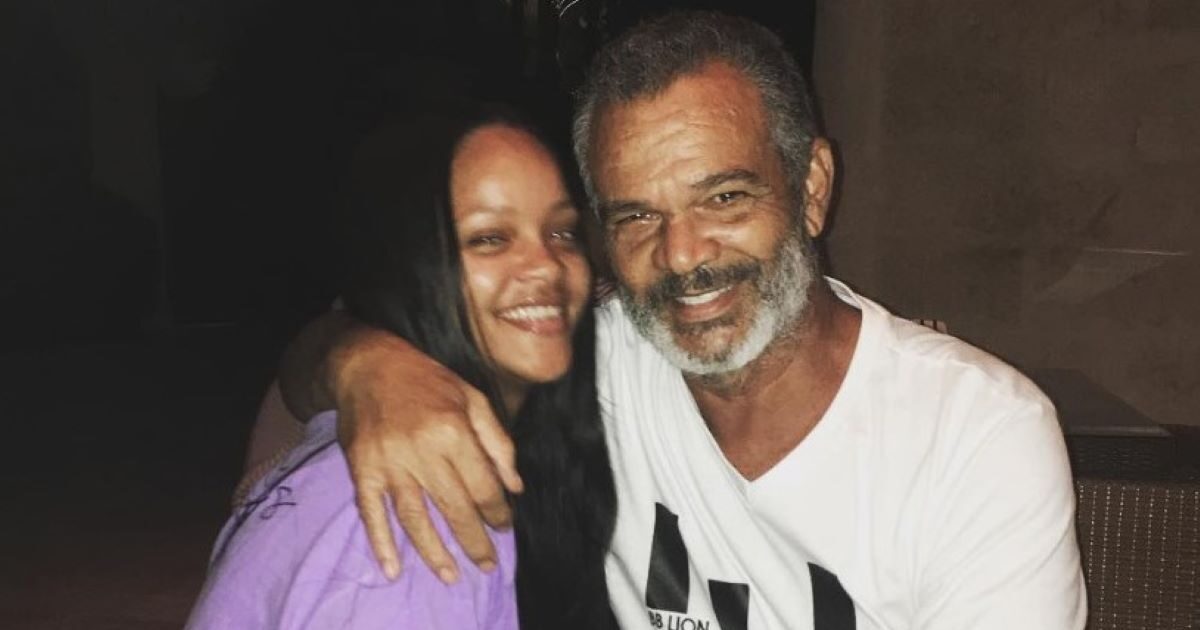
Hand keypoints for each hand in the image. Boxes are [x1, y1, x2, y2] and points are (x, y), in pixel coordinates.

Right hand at [329, 328, 523, 582]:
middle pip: (453, 508)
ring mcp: (389, 464)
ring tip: (450, 576)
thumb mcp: (472, 398)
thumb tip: (515, 485)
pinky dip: (381, 543)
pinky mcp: (362, 470)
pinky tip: (392, 568)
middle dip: (474, 540)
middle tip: (487, 564)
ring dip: (433, 552)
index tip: (504, 526)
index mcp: (453, 431)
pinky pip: (372, 513)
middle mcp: (422, 451)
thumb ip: (497, 441)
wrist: (368, 364)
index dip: (497, 511)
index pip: (482, 486)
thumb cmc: (427, 379)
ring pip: (415, 518)